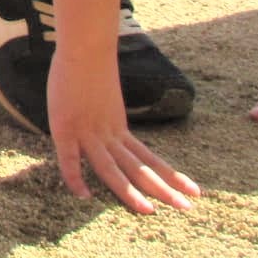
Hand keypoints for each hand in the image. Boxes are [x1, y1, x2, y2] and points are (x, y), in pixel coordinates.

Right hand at [46, 47, 197, 213]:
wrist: (84, 46)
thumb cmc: (89, 63)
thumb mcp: (102, 94)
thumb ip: (104, 109)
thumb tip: (104, 112)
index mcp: (118, 127)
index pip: (149, 158)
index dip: (171, 176)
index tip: (193, 190)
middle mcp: (108, 134)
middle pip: (139, 168)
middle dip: (165, 189)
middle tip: (189, 209)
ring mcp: (87, 132)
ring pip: (112, 169)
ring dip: (131, 192)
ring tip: (151, 212)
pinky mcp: (64, 127)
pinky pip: (70, 158)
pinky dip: (75, 177)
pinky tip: (83, 196)